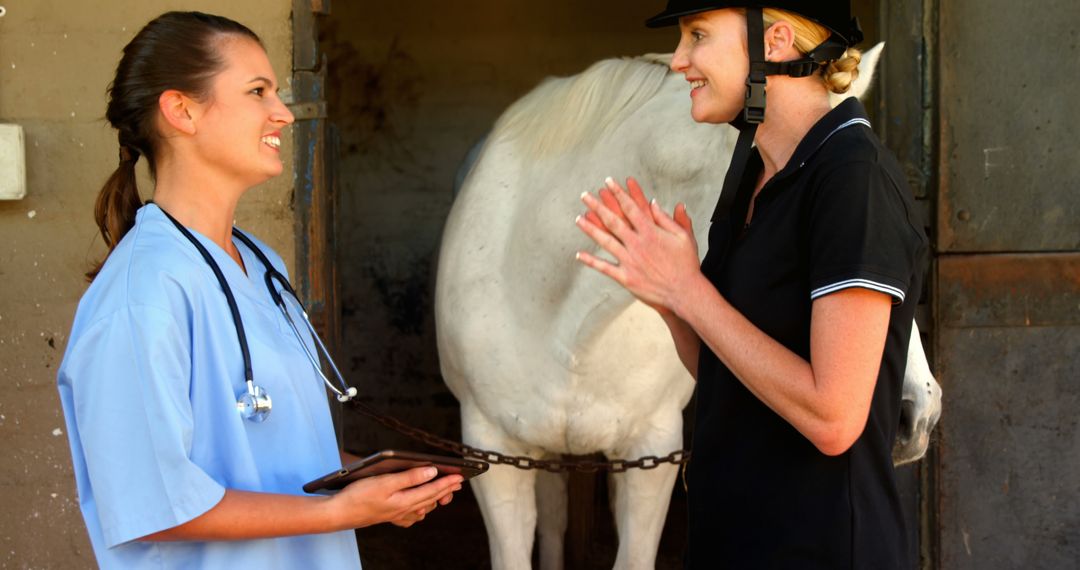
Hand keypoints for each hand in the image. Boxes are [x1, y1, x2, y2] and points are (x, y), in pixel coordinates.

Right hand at [329, 466, 462, 528]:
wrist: (338, 513)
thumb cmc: (358, 497)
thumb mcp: (385, 482)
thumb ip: (410, 477)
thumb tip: (431, 472)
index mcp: (405, 500)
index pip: (432, 490)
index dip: (447, 482)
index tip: (460, 476)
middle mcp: (403, 510)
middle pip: (430, 498)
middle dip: (445, 490)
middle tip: (458, 482)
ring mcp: (396, 514)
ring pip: (421, 507)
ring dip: (434, 498)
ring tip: (444, 491)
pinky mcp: (388, 515)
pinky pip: (409, 515)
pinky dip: (418, 510)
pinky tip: (419, 508)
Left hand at [575, 177, 699, 312]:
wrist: (684, 292)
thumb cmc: (686, 264)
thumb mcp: (683, 236)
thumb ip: (667, 218)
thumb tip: (653, 202)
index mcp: (651, 232)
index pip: (630, 207)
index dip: (618, 193)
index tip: (608, 182)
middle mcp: (637, 244)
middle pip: (613, 221)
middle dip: (598, 206)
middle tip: (585, 195)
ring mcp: (630, 261)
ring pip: (605, 241)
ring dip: (590, 229)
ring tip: (578, 218)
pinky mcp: (626, 278)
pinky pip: (605, 268)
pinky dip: (591, 261)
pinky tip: (579, 254)